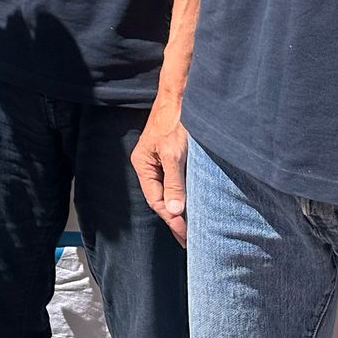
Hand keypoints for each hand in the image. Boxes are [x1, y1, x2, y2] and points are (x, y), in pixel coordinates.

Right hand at [131, 98, 188, 244]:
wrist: (182, 96)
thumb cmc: (174, 121)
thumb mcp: (173, 153)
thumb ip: (174, 182)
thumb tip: (175, 210)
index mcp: (143, 164)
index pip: (156, 200)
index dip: (172, 219)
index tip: (187, 236)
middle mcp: (149, 164)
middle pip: (161, 198)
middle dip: (175, 219)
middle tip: (191, 241)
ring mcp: (161, 161)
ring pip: (170, 190)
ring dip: (181, 209)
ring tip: (193, 229)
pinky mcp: (174, 157)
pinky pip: (178, 182)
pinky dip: (186, 195)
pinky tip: (195, 205)